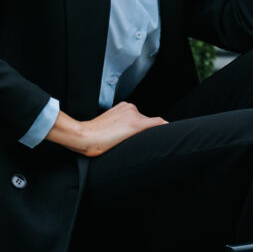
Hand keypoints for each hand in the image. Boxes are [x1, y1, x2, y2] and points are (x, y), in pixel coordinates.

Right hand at [48, 101, 165, 156]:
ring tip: (130, 143)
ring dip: (147, 135)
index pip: (139, 118)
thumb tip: (125, 133)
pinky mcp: (137, 124)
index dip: (142, 129)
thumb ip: (119, 126)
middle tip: (131, 143)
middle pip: (146, 122)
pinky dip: (164, 127)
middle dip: (144, 133)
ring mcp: (134, 115)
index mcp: (123, 107)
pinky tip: (169, 132)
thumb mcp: (108, 126)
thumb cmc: (92, 135)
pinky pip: (157, 123)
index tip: (138, 136)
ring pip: (150, 126)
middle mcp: (130, 108)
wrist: (84, 135)